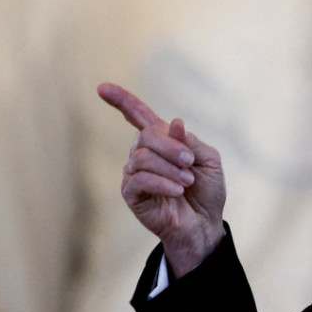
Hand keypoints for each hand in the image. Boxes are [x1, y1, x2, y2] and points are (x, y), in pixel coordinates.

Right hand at [98, 82, 225, 275]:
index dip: (121, 101)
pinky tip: (177, 191)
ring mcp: (134, 173)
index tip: (102, 87)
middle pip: (146, 135)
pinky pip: (139, 179)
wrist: (205, 223)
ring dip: (171, 169)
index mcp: (162, 141)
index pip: (138, 115)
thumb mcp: (209, 160)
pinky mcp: (131, 194)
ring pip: (143, 157)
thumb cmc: (207, 191)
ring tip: (187, 183)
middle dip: (172, 147)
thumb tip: (174, 123)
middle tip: (190, 164)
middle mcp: (144, 154)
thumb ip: (191, 141)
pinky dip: (162, 183)